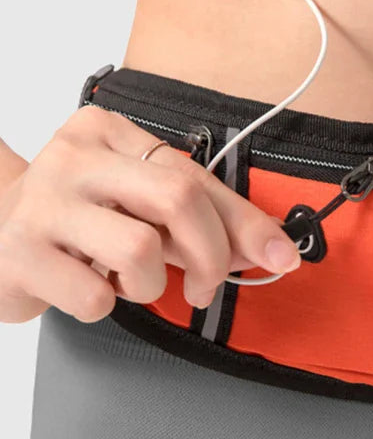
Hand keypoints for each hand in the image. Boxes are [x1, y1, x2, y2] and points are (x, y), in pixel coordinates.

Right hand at [0, 105, 300, 323]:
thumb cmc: (79, 220)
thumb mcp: (139, 207)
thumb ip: (200, 220)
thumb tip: (271, 248)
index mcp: (109, 133)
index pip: (195, 176)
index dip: (245, 222)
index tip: (280, 256)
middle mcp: (74, 156)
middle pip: (178, 199)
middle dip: (211, 255)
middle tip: (206, 288)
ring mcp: (42, 203)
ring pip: (140, 251)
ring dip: (149, 285)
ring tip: (123, 281)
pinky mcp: (19, 253)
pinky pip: (96, 297)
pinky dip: (104, 305)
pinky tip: (82, 286)